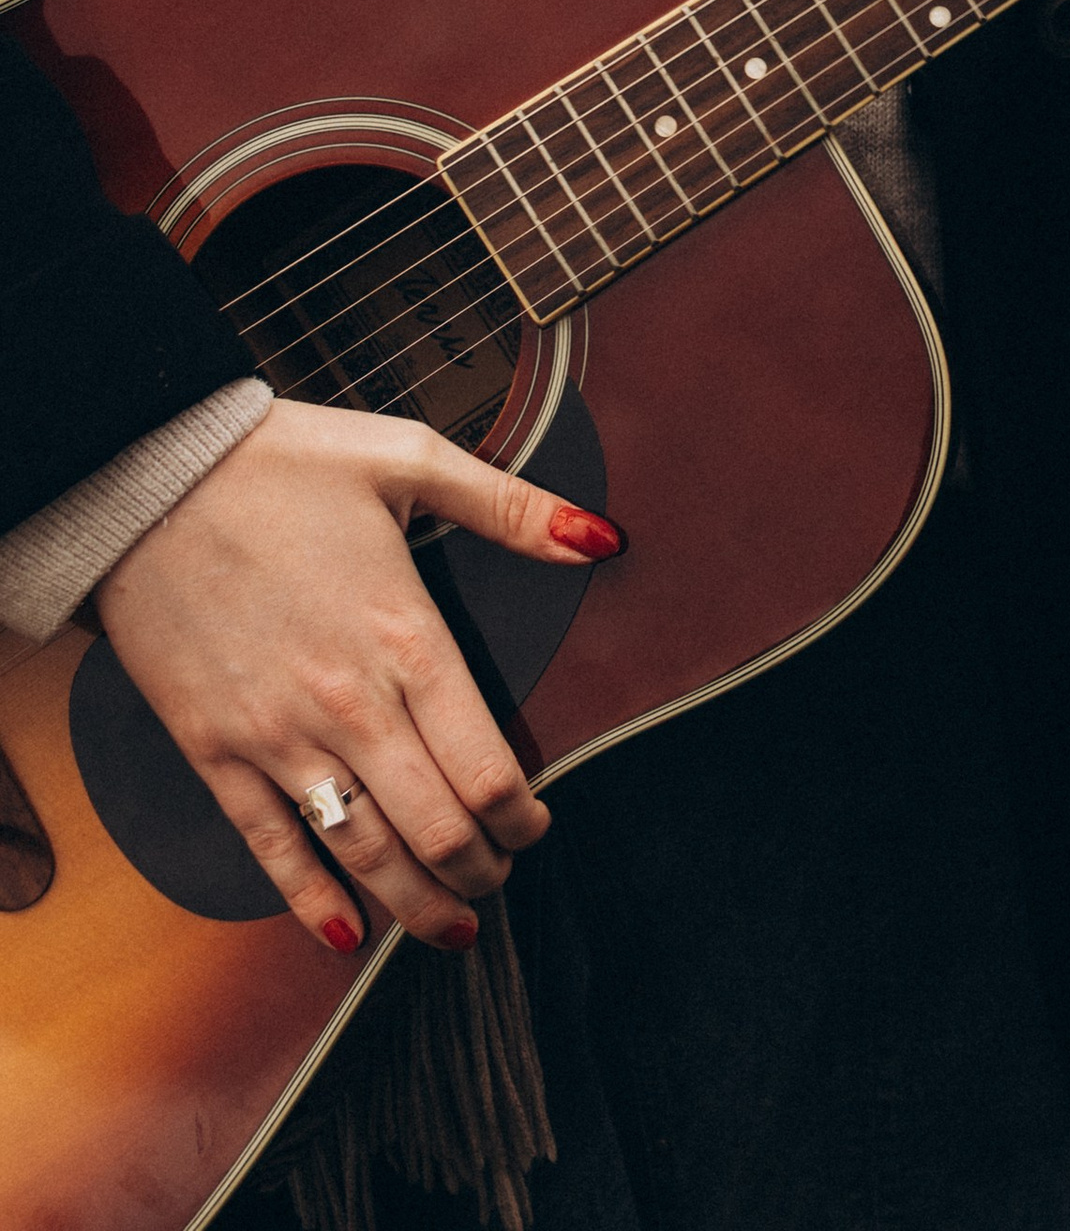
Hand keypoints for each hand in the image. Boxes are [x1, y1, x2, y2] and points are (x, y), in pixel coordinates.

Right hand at [95, 398, 621, 958]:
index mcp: (406, 638)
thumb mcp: (408, 457)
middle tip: (500, 880)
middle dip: (480, 870)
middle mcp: (348, 705)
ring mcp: (276, 738)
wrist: (145, 481)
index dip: (524, 817)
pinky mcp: (213, 752)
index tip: (537, 826)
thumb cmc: (279, 463)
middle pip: (435, 828)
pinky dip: (309, 901)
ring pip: (363, 853)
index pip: (486, 768)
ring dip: (414, 903)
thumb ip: (510, 507)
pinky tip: (343, 934)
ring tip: (450, 926)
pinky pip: (270, 847)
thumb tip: (601, 537)